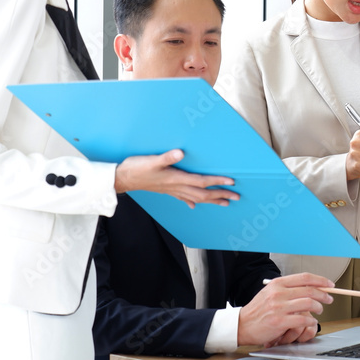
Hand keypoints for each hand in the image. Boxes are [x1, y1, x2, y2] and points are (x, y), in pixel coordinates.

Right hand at [114, 149, 239, 208]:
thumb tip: (180, 153)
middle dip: (221, 195)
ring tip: (225, 202)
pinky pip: (183, 198)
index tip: (231, 182)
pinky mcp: (166, 190)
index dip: (217, 182)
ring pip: (196, 198)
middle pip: (203, 194)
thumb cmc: (137, 168)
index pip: (202, 182)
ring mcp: (172, 190)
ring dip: (212, 200)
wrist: (122, 178)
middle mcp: (177, 187)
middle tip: (236, 197)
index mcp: (176, 179)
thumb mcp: (152, 160)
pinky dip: (192, 202)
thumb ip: (167, 156)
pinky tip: (194, 206)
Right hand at [237, 273, 334, 346]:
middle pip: (309, 290)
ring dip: (318, 307)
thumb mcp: (270, 293)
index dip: (320, 280)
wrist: (241, 325)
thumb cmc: (257, 311)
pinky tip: (311, 321)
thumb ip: (287, 289)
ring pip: (308, 303)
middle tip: (329, 298)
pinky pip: (302, 319)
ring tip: (319, 310)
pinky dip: (310, 321)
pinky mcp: (279, 321)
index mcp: (277, 284)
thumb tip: (309, 288)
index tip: (329, 284)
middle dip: (324, 294)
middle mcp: (278, 293)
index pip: (304, 277)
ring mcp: (279, 307)